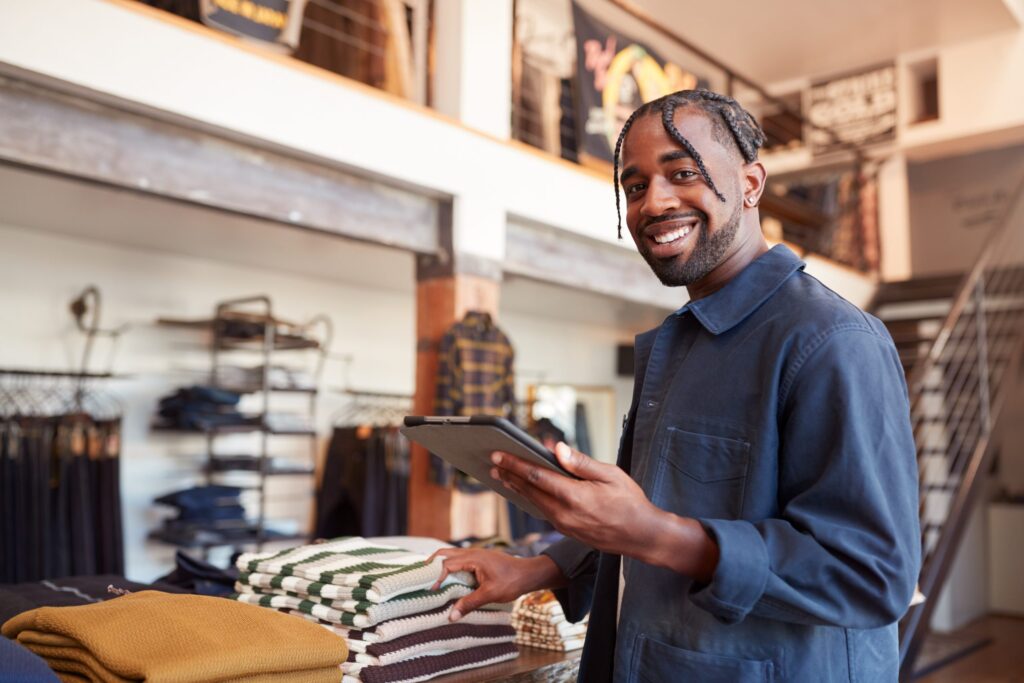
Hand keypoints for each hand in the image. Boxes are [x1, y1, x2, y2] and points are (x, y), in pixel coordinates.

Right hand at [427, 548, 564, 620]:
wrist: (529, 574)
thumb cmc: (511, 582)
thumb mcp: (490, 594)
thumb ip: (469, 603)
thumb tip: (451, 616)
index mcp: (473, 558)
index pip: (447, 564)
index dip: (437, 576)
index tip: (431, 590)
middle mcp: (473, 553)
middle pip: (445, 553)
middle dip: (432, 563)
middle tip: (421, 576)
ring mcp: (476, 555)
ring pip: (452, 555)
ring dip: (441, 564)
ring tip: (431, 578)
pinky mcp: (480, 559)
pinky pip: (460, 560)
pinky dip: (451, 566)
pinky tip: (449, 578)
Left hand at [492, 443, 719, 580]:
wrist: (642, 537)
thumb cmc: (631, 502)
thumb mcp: (611, 475)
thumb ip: (582, 463)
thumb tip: (556, 448)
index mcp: (575, 496)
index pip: (537, 476)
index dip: (515, 464)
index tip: (498, 455)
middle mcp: (565, 513)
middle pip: (530, 490)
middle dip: (509, 475)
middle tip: (492, 462)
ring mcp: (564, 525)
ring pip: (534, 502)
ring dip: (517, 487)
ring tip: (502, 475)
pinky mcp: (567, 530)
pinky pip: (543, 511)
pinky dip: (531, 498)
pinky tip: (525, 490)